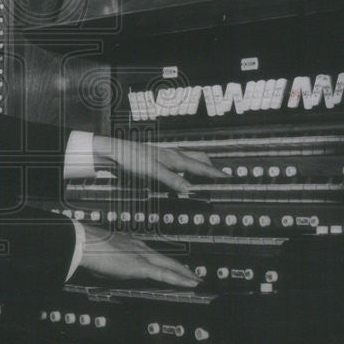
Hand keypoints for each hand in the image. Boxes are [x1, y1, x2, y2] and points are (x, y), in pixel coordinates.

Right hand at [78, 225, 200, 287]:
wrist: (85, 243)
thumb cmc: (89, 249)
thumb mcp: (105, 258)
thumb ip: (113, 264)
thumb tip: (111, 272)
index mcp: (131, 244)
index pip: (154, 254)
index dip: (165, 261)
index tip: (172, 267)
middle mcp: (140, 247)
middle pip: (167, 259)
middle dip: (182, 268)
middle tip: (193, 274)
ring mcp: (142, 255)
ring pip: (170, 266)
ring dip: (184, 274)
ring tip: (195, 280)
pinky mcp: (142, 265)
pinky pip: (165, 274)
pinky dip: (180, 279)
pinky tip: (189, 283)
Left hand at [91, 134, 227, 192]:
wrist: (114, 153)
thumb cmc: (132, 158)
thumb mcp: (153, 171)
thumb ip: (173, 180)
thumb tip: (191, 190)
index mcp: (176, 158)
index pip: (202, 166)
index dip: (216, 174)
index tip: (228, 179)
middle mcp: (173, 156)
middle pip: (199, 159)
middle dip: (210, 168)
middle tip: (218, 179)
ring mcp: (166, 157)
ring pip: (189, 161)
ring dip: (198, 169)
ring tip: (202, 180)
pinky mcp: (157, 161)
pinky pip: (178, 165)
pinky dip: (185, 172)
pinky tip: (180, 179)